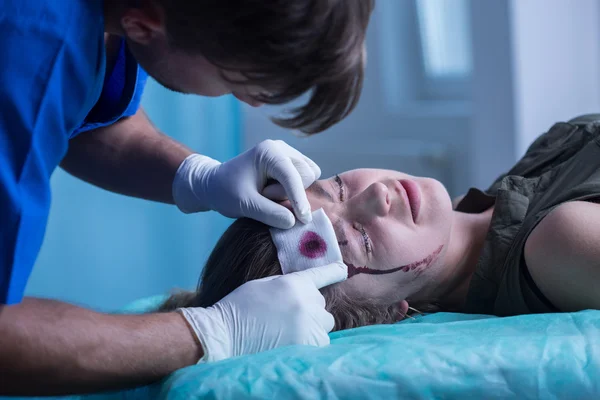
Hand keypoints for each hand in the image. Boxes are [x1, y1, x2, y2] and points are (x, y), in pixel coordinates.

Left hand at [172, 140, 320, 228]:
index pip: (292, 176)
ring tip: (268, 195)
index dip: (299, 199)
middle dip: (290, 193)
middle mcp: (281, 148)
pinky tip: (276, 193)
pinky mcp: (290, 163)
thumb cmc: (226, 192)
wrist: (215, 185)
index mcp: (269, 151)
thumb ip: (270, 214)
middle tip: (264, 197)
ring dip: (294, 191)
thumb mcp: (245, 205)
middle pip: (306, 175)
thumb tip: (294, 222)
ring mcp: (287, 153)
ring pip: (309, 176)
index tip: (303, 220)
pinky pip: (306, 178)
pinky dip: (296, 189)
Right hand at [178, 262, 346, 361]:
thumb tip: (307, 287)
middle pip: (322, 303)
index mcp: (295, 283)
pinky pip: (321, 340)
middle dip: (311, 307)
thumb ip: (289, 283)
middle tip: (290, 313)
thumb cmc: (241, 306)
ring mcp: (308, 324)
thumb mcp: (266, 283)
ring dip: (314, 324)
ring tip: (291, 329)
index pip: (323, 274)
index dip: (334, 271)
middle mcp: (306, 302)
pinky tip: (294, 341)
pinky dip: (312, 341)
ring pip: (325, 322)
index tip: (343, 269)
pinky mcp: (307, 344)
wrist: (226, 332)